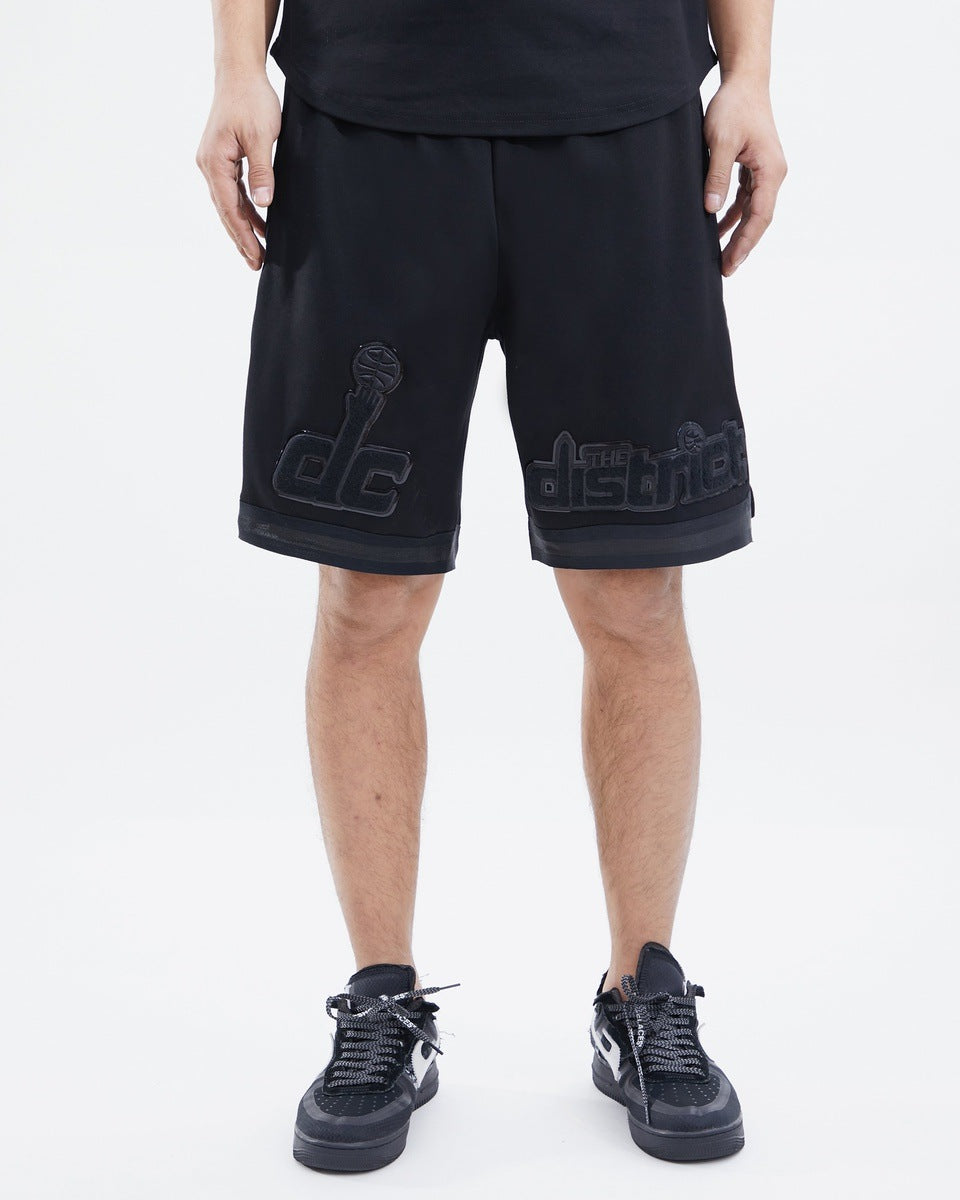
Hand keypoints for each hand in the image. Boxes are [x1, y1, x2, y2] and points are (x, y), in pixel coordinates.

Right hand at [196, 73, 280, 269]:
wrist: (239, 72)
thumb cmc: (251, 99)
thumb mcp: (262, 137)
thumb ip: (262, 172)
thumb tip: (262, 204)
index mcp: (214, 163)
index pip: (230, 210)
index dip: (244, 236)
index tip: (256, 257)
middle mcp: (209, 166)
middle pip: (226, 212)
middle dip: (241, 239)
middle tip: (256, 264)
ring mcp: (214, 163)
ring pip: (229, 204)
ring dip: (244, 227)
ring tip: (258, 251)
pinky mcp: (223, 158)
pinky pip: (233, 191)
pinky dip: (245, 209)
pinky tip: (259, 222)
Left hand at [703, 78, 786, 276]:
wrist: (744, 80)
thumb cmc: (734, 106)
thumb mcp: (720, 141)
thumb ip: (717, 176)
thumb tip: (711, 209)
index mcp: (771, 170)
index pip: (760, 216)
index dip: (745, 243)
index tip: (731, 263)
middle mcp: (773, 174)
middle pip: (759, 219)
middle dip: (742, 245)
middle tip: (724, 270)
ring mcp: (765, 171)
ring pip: (753, 211)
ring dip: (737, 233)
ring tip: (720, 256)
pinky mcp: (755, 167)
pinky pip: (746, 199)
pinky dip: (733, 215)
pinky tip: (717, 228)